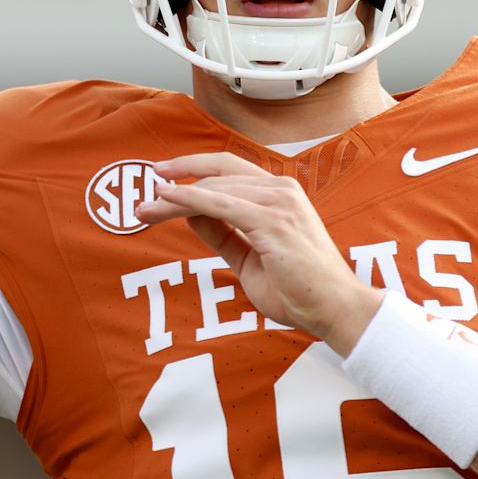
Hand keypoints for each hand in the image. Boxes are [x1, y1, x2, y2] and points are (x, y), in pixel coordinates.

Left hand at [136, 152, 382, 353]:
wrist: (333, 309)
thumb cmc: (299, 290)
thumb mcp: (249, 257)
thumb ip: (223, 234)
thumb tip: (190, 214)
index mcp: (280, 195)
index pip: (229, 172)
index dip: (193, 169)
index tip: (162, 178)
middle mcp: (281, 190)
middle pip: (217, 174)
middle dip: (176, 182)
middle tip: (143, 195)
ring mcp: (279, 202)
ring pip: (214, 189)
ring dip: (174, 197)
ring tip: (145, 210)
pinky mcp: (272, 220)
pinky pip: (220, 204)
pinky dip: (189, 199)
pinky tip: (166, 202)